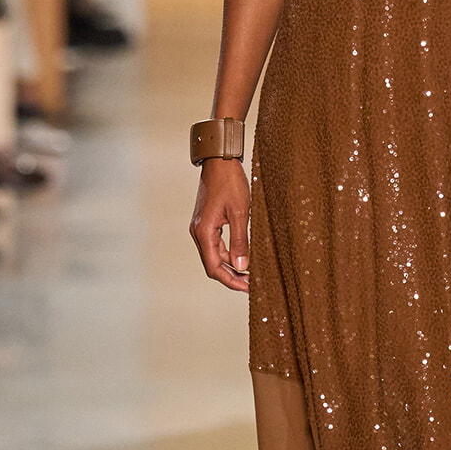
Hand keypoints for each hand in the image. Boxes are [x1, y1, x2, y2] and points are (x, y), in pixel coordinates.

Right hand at [189, 158, 250, 291]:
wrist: (219, 162)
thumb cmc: (230, 182)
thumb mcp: (240, 212)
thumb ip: (240, 240)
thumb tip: (242, 265)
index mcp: (204, 232)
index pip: (214, 268)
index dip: (231, 281)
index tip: (248, 288)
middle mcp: (198, 232)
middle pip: (213, 265)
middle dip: (232, 276)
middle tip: (252, 284)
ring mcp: (201, 227)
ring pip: (214, 256)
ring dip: (231, 266)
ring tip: (250, 273)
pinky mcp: (206, 222)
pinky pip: (216, 244)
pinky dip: (228, 253)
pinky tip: (242, 256)